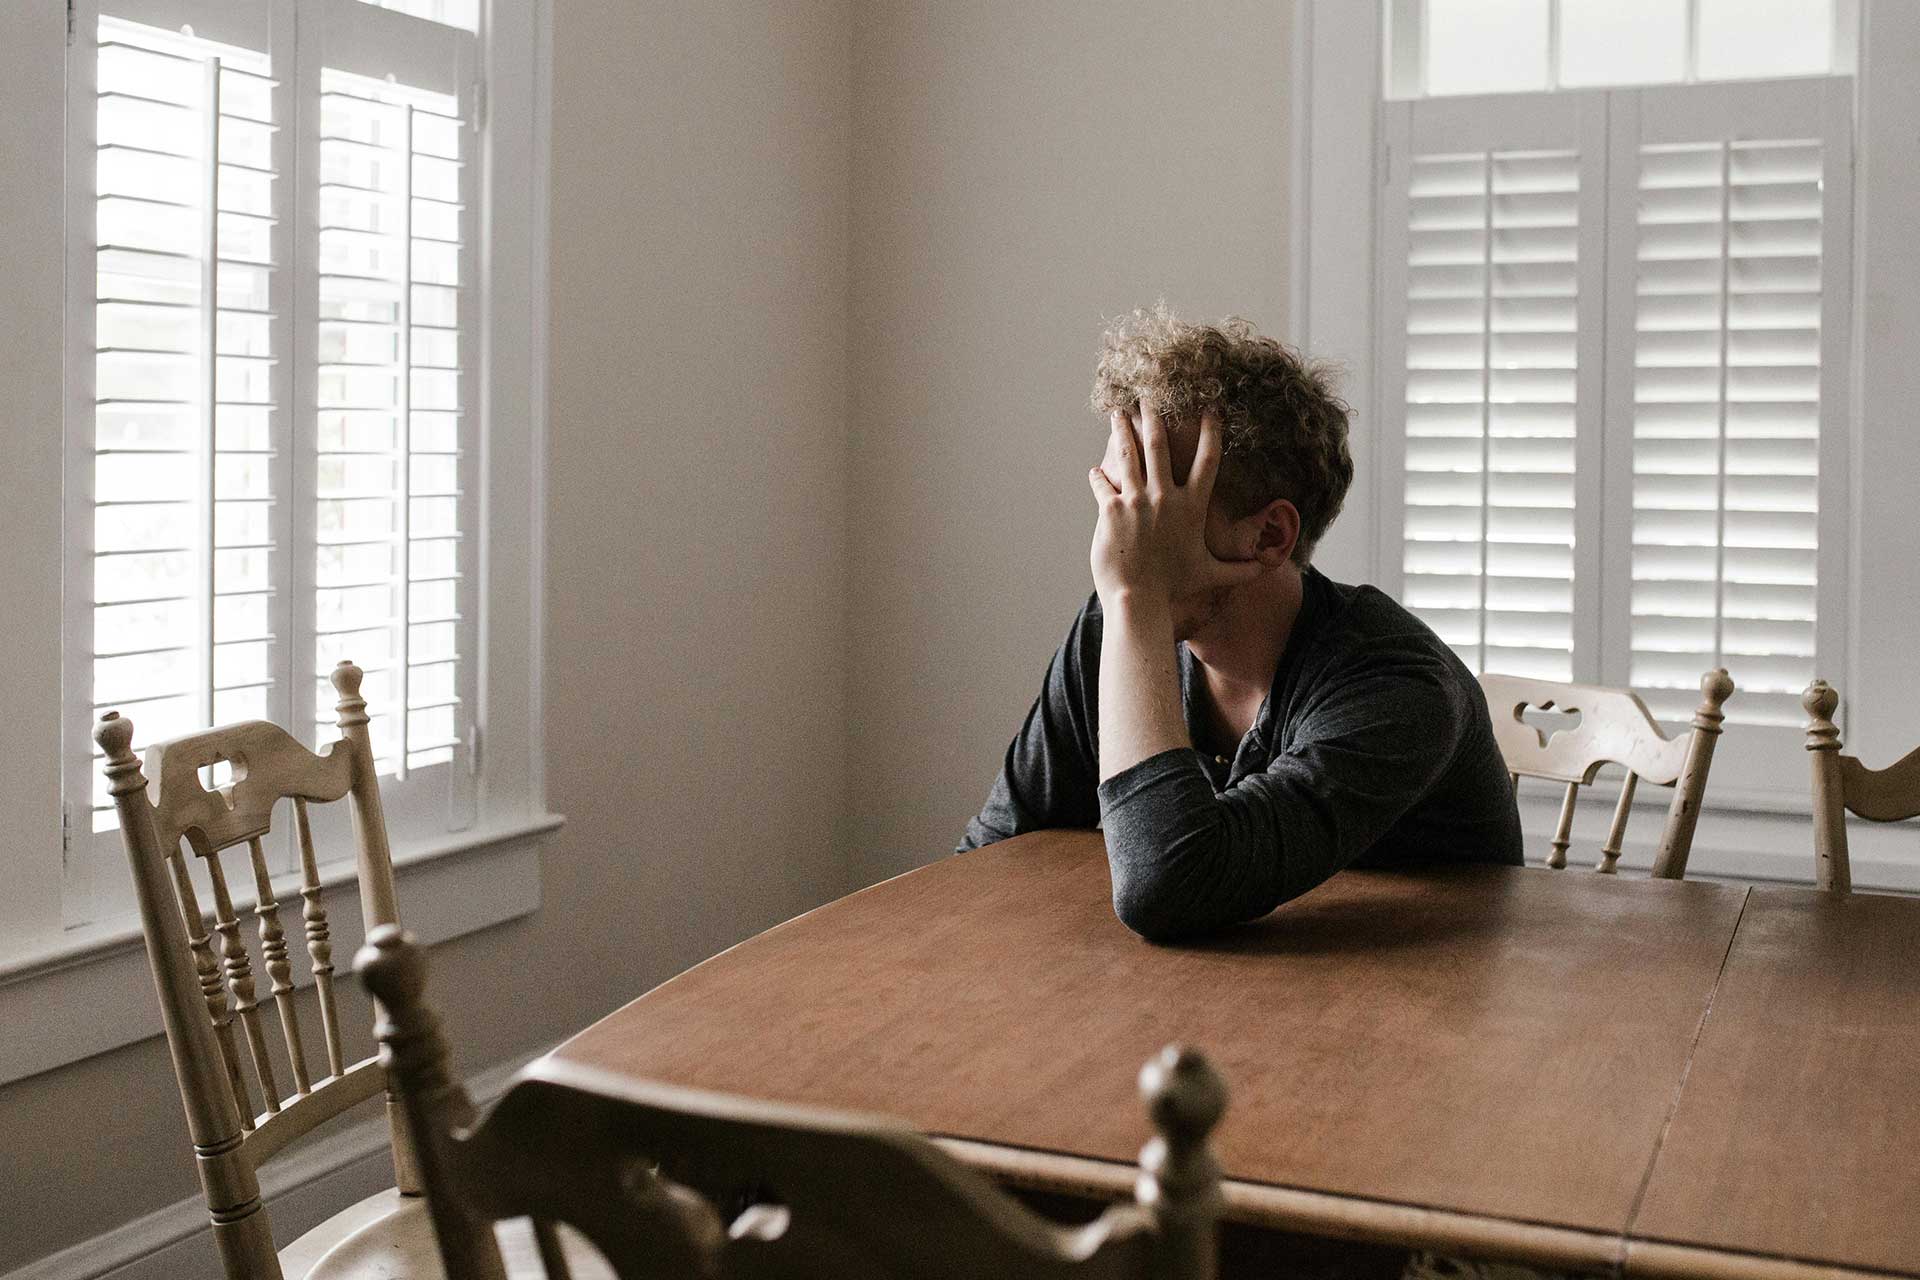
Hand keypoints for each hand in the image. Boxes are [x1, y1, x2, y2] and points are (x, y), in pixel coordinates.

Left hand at [1087, 405, 1262, 605]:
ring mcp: (1136, 501)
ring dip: (1122, 430)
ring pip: (1128, 454)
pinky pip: (1102, 483)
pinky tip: (1094, 470)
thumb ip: (1240, 570)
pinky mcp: (1111, 509)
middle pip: (1160, 445)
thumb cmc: (1174, 588)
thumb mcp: (1210, 575)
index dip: (1211, 432)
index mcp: (1191, 506)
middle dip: (1154, 416)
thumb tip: (1267, 570)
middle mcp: (1164, 497)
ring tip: (1117, 412)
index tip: (1210, 409)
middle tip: (1149, 395)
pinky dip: (1098, 476)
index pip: (1208, 460)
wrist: (1140, 599)